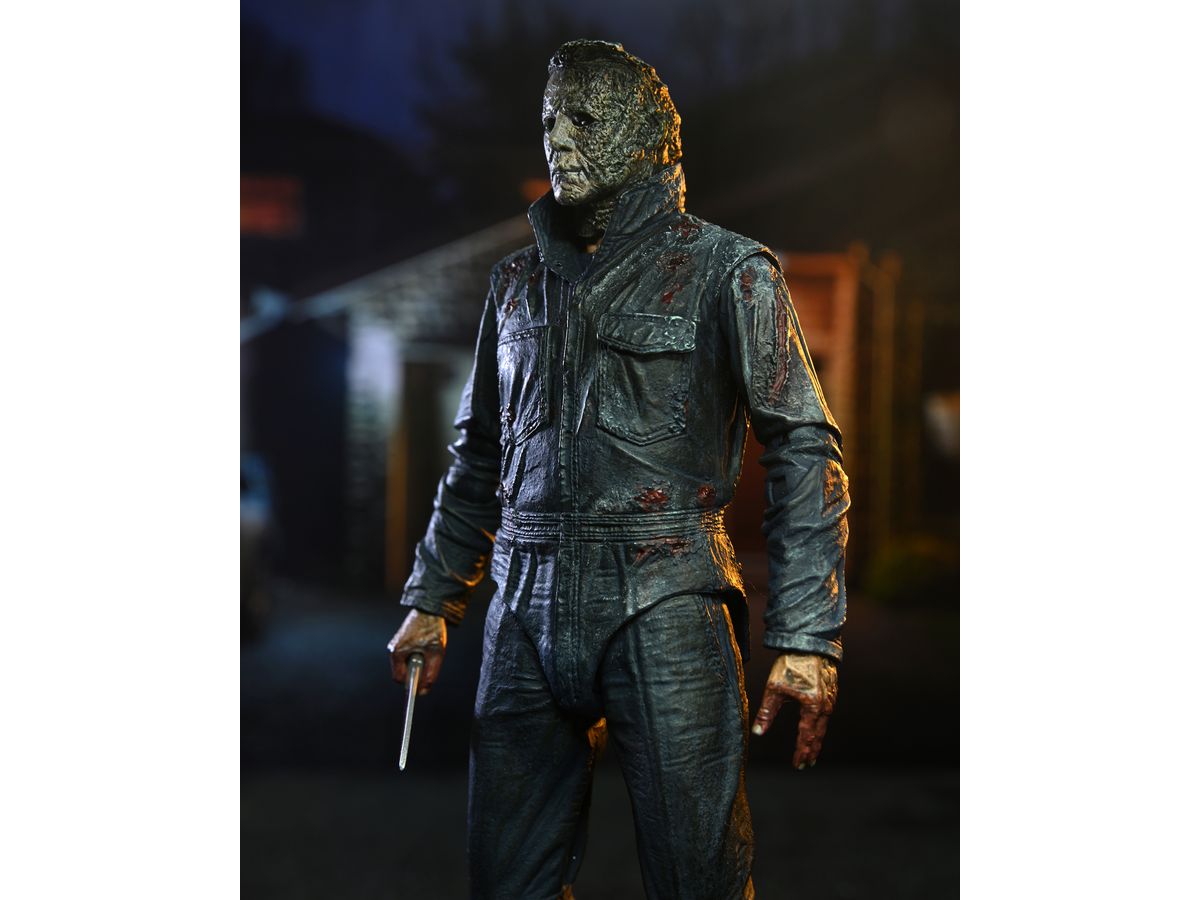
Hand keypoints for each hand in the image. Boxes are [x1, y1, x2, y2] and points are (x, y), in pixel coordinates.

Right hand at [387, 610, 446, 694]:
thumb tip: (425, 690)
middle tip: (430, 662)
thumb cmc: (432, 628)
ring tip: (429, 651)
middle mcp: (393, 649)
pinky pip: (409, 656)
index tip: (423, 685)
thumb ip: (431, 673)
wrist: (431, 608)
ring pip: (407, 664)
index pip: (399, 679)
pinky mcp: (402, 642)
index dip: (411, 684)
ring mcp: (397, 645)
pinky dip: (418, 656)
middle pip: (403, 672)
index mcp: (397, 652)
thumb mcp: (436, 653)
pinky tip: (427, 647)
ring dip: (419, 663)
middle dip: (416, 672)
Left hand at [752, 652, 837, 768]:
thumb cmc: (791, 663)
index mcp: (812, 706)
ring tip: (812, 750)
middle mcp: (825, 705)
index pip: (806, 736)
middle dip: (811, 750)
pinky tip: (817, 727)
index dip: (801, 752)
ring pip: (824, 725)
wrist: (809, 642)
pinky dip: (821, 724)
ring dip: (817, 739)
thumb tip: (757, 733)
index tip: (798, 764)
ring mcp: (831, 698)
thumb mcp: (774, 688)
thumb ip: (767, 713)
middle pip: (818, 734)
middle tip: (806, 764)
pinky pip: (827, 713)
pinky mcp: (831, 691)